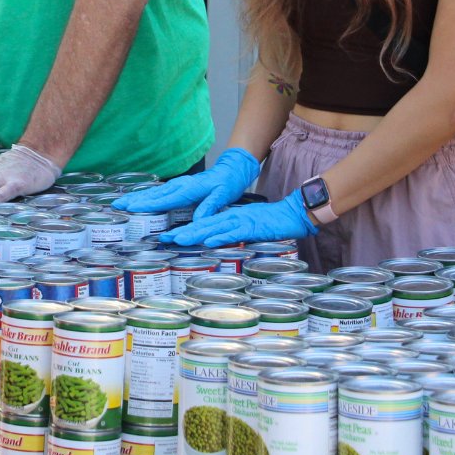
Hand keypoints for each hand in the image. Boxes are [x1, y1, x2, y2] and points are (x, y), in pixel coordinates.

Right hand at [112, 148, 259, 218]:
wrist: (230, 171)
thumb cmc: (227, 184)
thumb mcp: (222, 197)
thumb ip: (209, 208)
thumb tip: (198, 222)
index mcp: (188, 190)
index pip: (163, 199)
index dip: (146, 205)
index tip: (130, 208)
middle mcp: (179, 186)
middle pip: (153, 195)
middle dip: (134, 200)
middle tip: (116, 205)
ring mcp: (178, 185)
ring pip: (153, 193)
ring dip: (136, 198)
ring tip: (121, 202)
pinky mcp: (179, 187)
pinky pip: (159, 192)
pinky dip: (146, 196)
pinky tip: (138, 200)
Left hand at [160, 190, 317, 246]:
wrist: (291, 214)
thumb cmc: (270, 222)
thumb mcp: (247, 227)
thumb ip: (232, 232)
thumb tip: (218, 241)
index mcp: (228, 217)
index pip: (202, 224)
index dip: (184, 230)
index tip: (168, 237)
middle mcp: (230, 217)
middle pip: (202, 225)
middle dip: (183, 233)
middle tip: (164, 239)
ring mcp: (240, 222)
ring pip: (214, 228)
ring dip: (195, 234)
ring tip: (178, 240)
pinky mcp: (252, 228)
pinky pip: (234, 233)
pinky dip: (221, 237)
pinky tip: (209, 241)